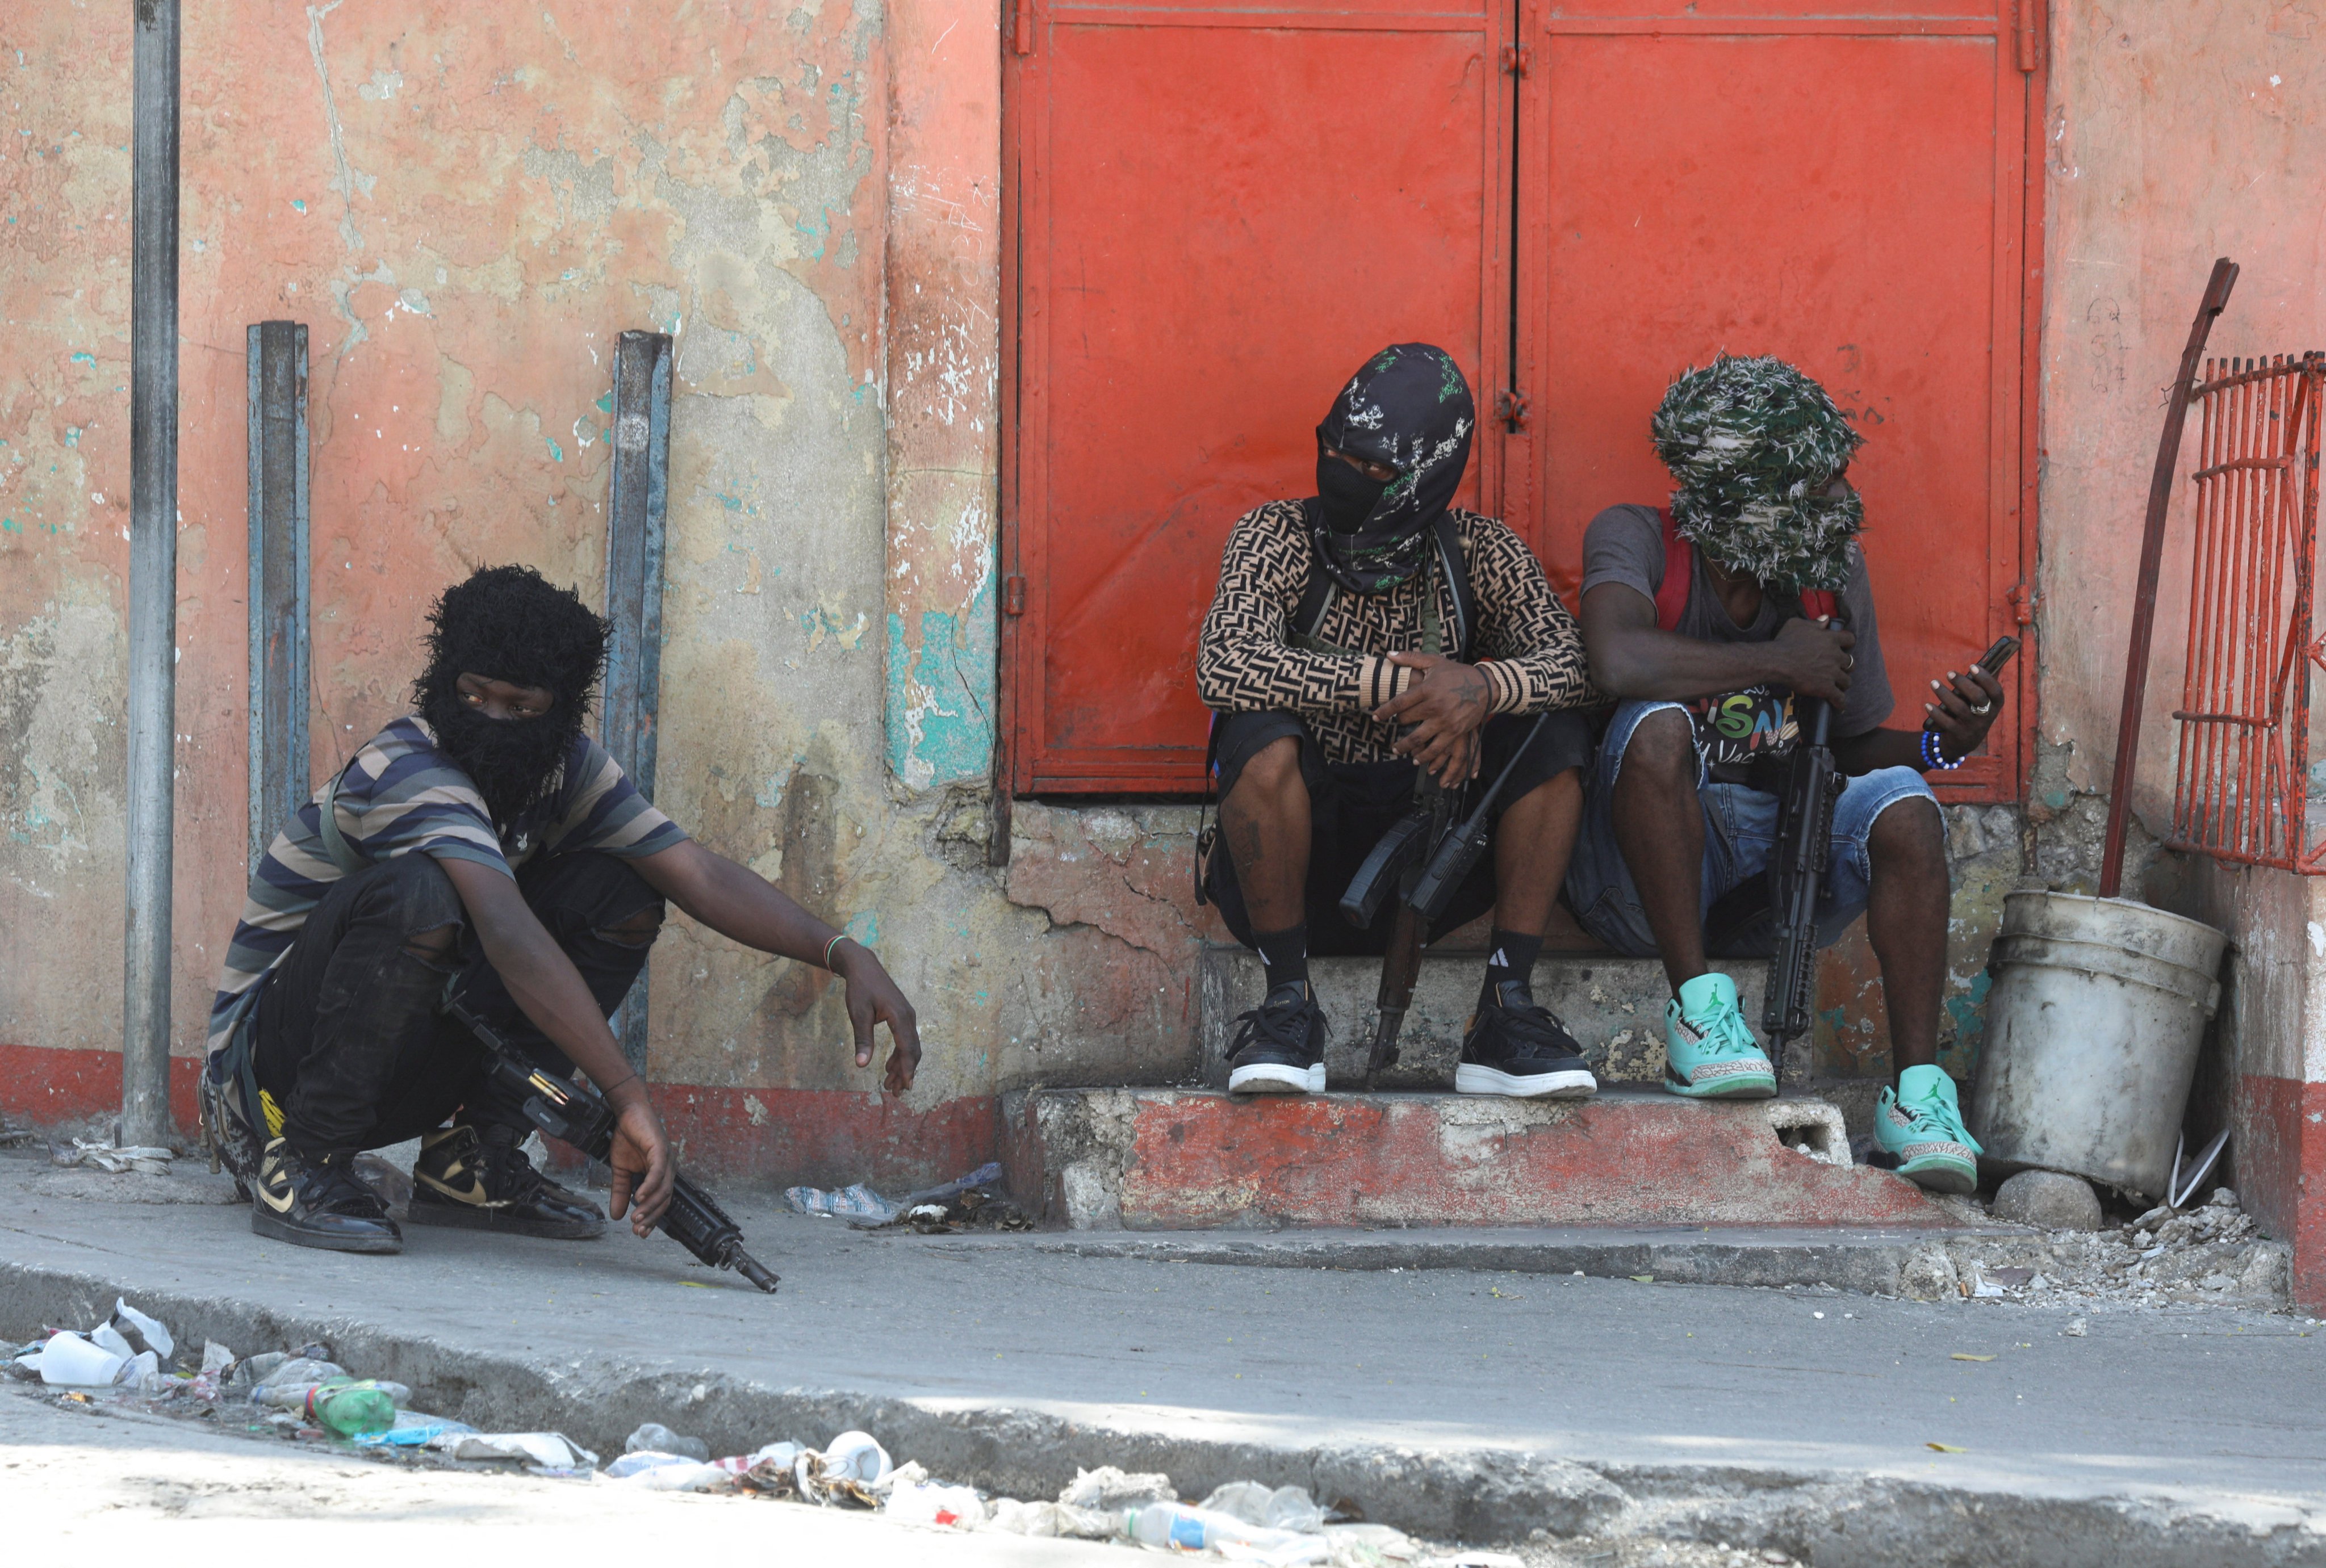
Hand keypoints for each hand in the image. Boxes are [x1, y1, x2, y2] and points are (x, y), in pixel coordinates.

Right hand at [605, 1092, 673, 1235]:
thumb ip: (621, 1192)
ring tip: (636, 1218)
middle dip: (652, 1217)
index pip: (660, 1202)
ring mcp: (667, 1159)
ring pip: (663, 1189)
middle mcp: (668, 1169)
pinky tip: (640, 1197)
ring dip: (650, 1205)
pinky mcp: (661, 1149)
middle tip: (638, 1231)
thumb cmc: (627, 1138)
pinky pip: (658, 1172)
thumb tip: (615, 1216)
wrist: (627, 1113)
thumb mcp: (621, 1170)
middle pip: (665, 1199)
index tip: (640, 1233)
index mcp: (660, 1174)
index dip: (651, 1218)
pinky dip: (650, 1186)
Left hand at [836, 943, 921, 1091]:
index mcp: (900, 1016)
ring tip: (890, 1084)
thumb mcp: (858, 1014)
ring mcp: (907, 1016)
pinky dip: (899, 1054)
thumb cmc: (860, 988)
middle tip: (895, 1092)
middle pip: (912, 1050)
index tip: (905, 1086)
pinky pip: (905, 1039)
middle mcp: (908, 1016)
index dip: (907, 1069)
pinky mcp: (902, 1016)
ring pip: (910, 1046)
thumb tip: (862, 1065)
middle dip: (905, 1072)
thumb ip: (862, 1039)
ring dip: (901, 1066)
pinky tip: (889, 1065)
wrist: (864, 966)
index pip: (907, 1048)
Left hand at [1374, 652, 1491, 786]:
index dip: (1384, 711)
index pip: (1399, 702)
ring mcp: (1444, 721)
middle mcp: (1434, 706)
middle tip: (1395, 726)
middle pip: (1406, 720)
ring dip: (1405, 747)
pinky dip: (1425, 756)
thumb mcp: (1435, 662)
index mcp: (1427, 689)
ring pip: (1418, 739)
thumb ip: (1411, 657)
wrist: (1485, 686)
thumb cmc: (1457, 673)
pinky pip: (1436, 748)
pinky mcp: (1454, 732)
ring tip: (1397, 750)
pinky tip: (1417, 759)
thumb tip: (1389, 654)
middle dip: (1398, 724)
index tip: (1375, 717)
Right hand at [1772, 617, 1856, 706]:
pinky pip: (1839, 697)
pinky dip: (1840, 702)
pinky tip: (1840, 705)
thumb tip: (1825, 620)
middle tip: (1838, 668)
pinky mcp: (1826, 688)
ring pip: (1846, 681)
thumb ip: (1814, 622)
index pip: (1850, 639)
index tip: (1844, 647)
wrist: (1777, 662)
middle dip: (1845, 666)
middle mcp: (1835, 656)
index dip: (1848, 643)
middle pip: (1850, 662)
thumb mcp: (1797, 625)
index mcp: (1831, 639)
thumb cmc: (1785, 642)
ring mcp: (1832, 673)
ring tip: (1838, 686)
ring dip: (1843, 683)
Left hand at [1924, 664, 2006, 762]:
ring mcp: (1973, 727)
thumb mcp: (1981, 702)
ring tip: (1934, 683)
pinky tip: (1927, 704)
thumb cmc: (1972, 712)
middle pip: (1978, 697)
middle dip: (1962, 683)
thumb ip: (1984, 685)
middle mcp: (1987, 716)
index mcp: (1995, 705)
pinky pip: (1946, 722)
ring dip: (1944, 693)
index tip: (1972, 666)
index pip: (1996, 691)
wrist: (1964, 742)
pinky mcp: (1959, 735)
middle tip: (1949, 673)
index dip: (1986, 678)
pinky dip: (1935, 712)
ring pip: (1959, 707)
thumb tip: (1989, 662)